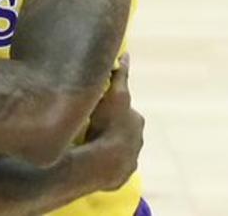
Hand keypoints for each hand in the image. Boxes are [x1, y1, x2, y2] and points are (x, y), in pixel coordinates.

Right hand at [83, 55, 144, 190]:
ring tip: (90, 141)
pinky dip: (105, 159)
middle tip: (92, 122)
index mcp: (136, 119)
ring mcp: (131, 156)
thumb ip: (120, 75)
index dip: (111, 105)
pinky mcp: (122, 172)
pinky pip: (113, 163)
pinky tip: (92, 158)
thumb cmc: (108, 125)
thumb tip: (125, 55)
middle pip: (123, 127)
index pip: (124, 107)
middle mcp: (138, 137)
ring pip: (118, 145)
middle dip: (112, 124)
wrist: (104, 161)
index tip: (100, 107)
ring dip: (107, 143)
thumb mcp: (114, 95)